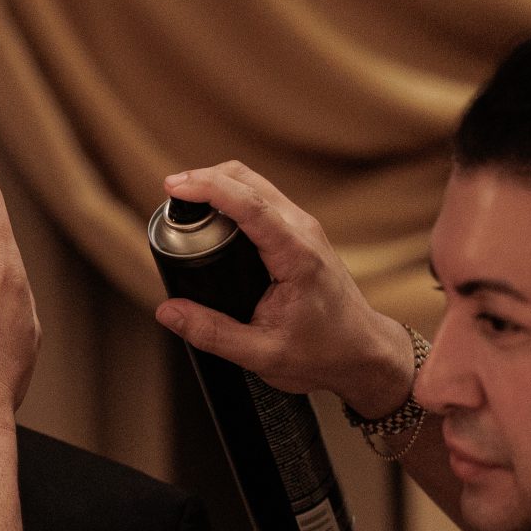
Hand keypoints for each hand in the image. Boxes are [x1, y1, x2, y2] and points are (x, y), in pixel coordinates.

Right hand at [153, 161, 415, 417]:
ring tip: (184, 198)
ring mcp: (305, 229)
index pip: (250, 206)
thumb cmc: (322, 353)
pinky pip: (264, 200)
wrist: (363, 353)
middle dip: (206, 177)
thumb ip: (211, 333)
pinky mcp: (301, 234)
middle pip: (250, 181)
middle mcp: (304, 232)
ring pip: (257, 184)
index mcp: (297, 256)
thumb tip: (168, 311)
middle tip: (170, 191)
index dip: (209, 189)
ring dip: (220, 182)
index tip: (174, 187)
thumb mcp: (261, 354)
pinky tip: (213, 211)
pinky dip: (234, 195)